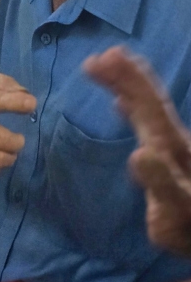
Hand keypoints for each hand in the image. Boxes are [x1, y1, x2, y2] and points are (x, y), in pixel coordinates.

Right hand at [85, 47, 190, 255]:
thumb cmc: (190, 225)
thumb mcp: (177, 210)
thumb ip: (162, 184)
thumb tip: (140, 153)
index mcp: (172, 147)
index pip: (149, 105)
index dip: (129, 79)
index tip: (104, 57)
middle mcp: (171, 143)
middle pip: (149, 102)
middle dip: (126, 76)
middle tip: (99, 56)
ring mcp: (167, 153)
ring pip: (147, 111)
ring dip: (127, 86)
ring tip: (104, 65)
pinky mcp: (162, 166)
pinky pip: (144, 127)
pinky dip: (132, 110)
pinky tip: (121, 105)